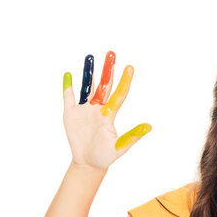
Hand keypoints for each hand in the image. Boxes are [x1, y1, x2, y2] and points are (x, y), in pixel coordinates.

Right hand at [62, 51, 150, 169]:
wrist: (89, 163)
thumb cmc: (106, 156)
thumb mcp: (120, 147)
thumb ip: (132, 136)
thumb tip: (149, 127)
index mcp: (110, 115)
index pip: (119, 94)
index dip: (124, 81)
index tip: (130, 67)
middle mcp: (99, 109)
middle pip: (104, 86)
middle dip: (107, 70)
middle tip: (111, 53)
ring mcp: (84, 110)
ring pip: (87, 87)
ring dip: (88, 73)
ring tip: (90, 57)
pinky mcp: (71, 115)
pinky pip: (69, 98)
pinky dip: (68, 87)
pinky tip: (68, 75)